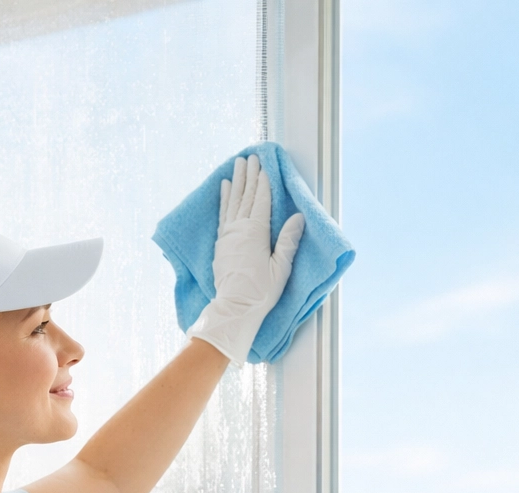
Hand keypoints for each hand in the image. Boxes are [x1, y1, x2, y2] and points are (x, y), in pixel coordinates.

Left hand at [186, 153, 305, 366]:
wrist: (235, 308)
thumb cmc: (261, 292)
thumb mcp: (281, 268)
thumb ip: (289, 241)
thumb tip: (298, 217)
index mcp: (256, 233)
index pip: (261, 201)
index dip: (263, 182)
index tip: (264, 166)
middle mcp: (239, 229)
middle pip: (245, 197)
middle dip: (249, 176)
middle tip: (251, 157)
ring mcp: (227, 236)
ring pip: (232, 202)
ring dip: (235, 182)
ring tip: (237, 165)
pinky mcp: (221, 244)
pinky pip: (223, 214)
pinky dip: (224, 200)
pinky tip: (223, 189)